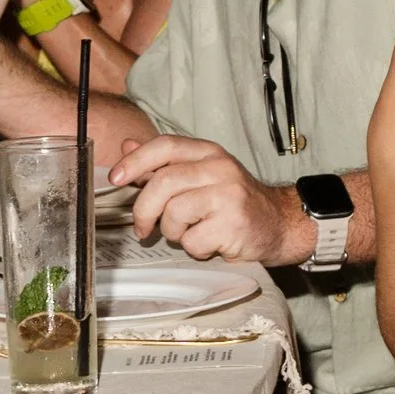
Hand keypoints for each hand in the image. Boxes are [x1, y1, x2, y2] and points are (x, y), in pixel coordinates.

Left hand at [111, 129, 303, 264]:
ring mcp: (228, 194)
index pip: (165, 145)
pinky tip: (209, 243)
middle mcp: (219, 168)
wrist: (279, 225)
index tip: (115, 178)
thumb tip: (127, 148)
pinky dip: (194, 248)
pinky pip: (192, 239)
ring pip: (174, 213)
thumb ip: (164, 164)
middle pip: (163, 182)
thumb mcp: (201, 175)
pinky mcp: (233, 223)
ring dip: (173, 232)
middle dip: (144, 210)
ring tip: (190, 234)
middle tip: (143, 228)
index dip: (135, 160)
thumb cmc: (233, 202)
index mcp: (208, 153)